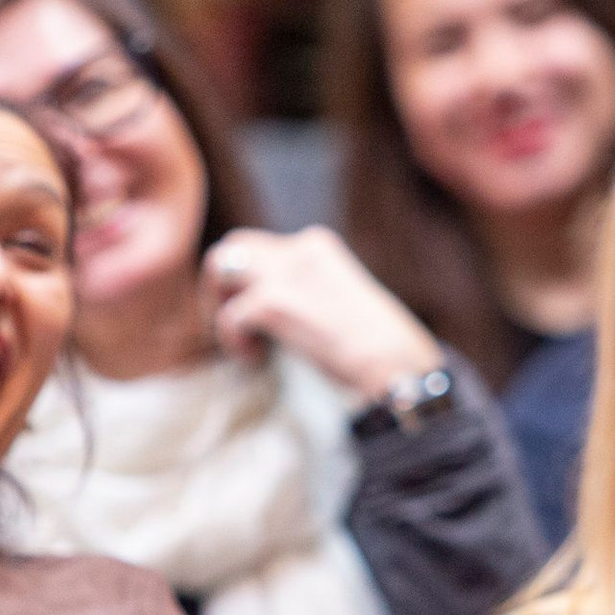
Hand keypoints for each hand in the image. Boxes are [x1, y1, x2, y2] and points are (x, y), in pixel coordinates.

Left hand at [203, 227, 443, 407]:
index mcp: (318, 247)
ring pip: (222, 265)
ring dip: (217, 304)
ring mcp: (286, 273)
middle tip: (233, 329)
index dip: (248, 284)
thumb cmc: (375, 350)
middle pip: (235, 246)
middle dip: (221, 286)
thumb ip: (304, 294)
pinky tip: (256, 361)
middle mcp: (300, 249)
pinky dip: (233, 341)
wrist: (396, 368)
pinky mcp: (275, 301)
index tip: (257, 323)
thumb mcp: (336, 305)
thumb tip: (267, 310)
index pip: (263, 248)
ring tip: (239, 340)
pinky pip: (230, 314)